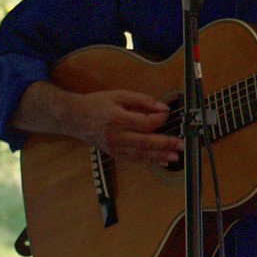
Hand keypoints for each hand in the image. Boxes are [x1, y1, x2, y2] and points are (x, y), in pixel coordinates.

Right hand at [64, 89, 178, 166]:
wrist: (76, 118)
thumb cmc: (97, 104)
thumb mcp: (119, 95)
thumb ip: (142, 100)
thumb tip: (162, 107)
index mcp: (117, 118)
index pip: (144, 123)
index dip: (160, 120)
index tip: (167, 115)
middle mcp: (115, 135)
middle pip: (145, 142)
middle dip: (165, 144)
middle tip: (180, 144)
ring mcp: (114, 147)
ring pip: (140, 154)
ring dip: (159, 156)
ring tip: (174, 157)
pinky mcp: (114, 153)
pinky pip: (133, 159)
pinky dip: (148, 161)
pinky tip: (159, 160)